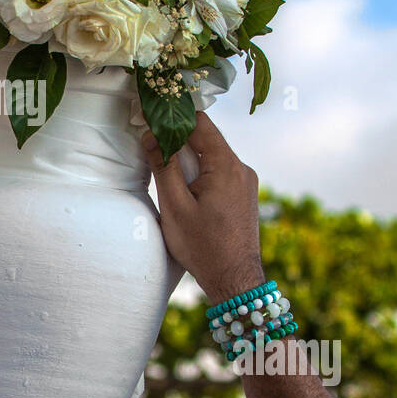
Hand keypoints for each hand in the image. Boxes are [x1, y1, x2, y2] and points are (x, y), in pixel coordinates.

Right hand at [142, 113, 263, 303]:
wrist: (235, 279)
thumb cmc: (204, 246)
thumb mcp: (175, 205)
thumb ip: (163, 166)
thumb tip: (151, 136)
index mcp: (226, 165)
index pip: (200, 123)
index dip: (174, 117)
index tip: (151, 119)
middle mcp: (241, 168)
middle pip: (206, 139)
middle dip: (178, 140)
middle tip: (152, 147)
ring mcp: (246, 181)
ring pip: (212, 156)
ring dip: (189, 159)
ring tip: (167, 175)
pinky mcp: (245, 194)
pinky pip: (220, 172)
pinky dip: (200, 173)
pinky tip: (185, 191)